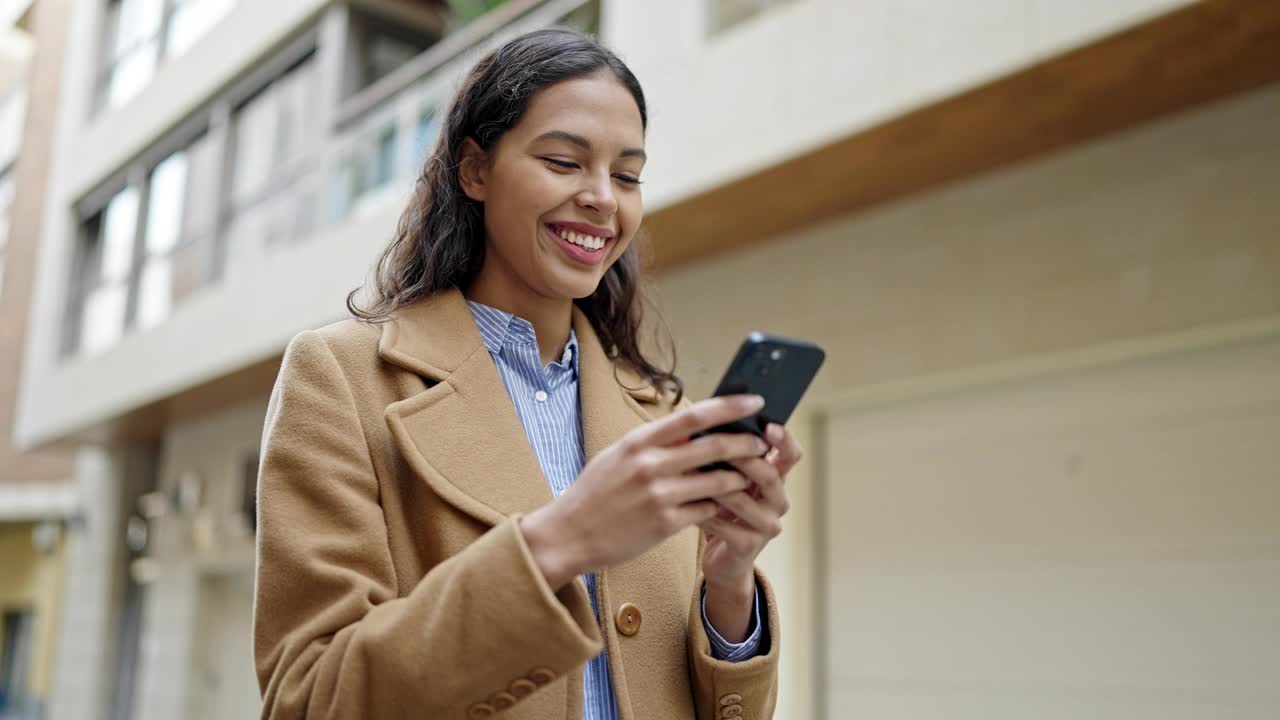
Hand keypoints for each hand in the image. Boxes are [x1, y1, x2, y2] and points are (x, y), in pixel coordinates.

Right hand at [520, 395, 770, 589]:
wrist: (569, 534)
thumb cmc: (596, 492)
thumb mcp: (618, 456)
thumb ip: (654, 443)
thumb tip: (692, 428)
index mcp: (639, 442)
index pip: (693, 416)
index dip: (729, 407)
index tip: (754, 401)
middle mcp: (650, 465)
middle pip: (713, 447)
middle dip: (745, 443)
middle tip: (762, 442)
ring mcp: (659, 496)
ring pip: (717, 482)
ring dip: (738, 478)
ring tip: (748, 476)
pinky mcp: (665, 524)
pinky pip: (705, 510)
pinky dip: (718, 506)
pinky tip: (722, 505)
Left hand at [700, 423, 801, 640]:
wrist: (722, 558)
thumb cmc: (722, 509)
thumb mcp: (729, 480)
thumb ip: (728, 456)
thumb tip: (708, 423)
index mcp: (776, 480)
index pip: (791, 455)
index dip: (784, 440)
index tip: (768, 426)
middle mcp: (778, 502)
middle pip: (770, 476)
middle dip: (744, 460)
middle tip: (720, 446)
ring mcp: (766, 526)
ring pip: (744, 501)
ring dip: (717, 486)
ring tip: (694, 473)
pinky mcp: (749, 546)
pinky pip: (725, 526)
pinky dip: (704, 513)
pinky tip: (686, 504)